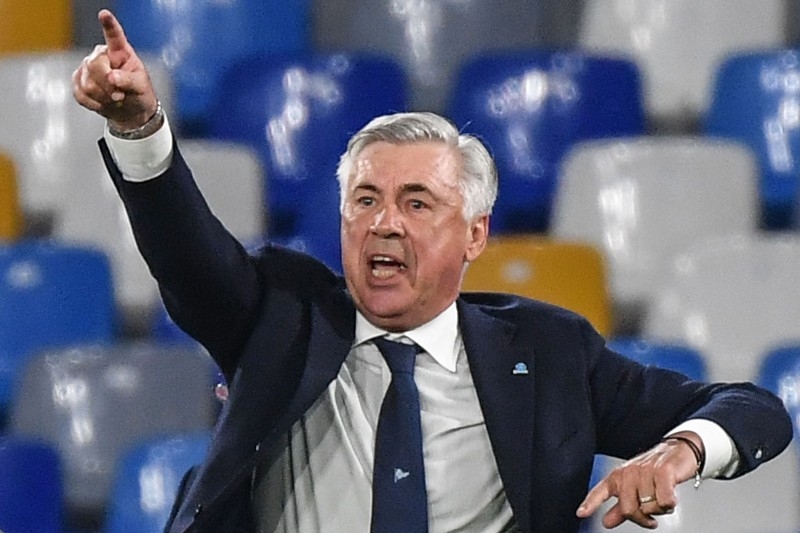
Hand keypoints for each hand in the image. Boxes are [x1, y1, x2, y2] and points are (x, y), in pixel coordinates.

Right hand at [72, 9, 157, 130]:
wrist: (130, 111)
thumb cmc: (138, 93)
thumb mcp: (141, 86)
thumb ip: (128, 80)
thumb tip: (112, 77)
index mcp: (119, 51)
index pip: (114, 35)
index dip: (109, 25)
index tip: (104, 14)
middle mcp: (100, 55)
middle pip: (95, 66)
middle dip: (108, 86)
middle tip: (120, 95)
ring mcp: (87, 68)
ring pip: (87, 84)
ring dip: (103, 97)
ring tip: (115, 98)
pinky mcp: (78, 81)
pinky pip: (80, 94)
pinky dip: (94, 104)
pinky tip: (103, 102)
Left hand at [576, 432, 702, 528]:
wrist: (678, 449)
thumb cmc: (655, 470)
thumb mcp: (634, 488)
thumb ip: (620, 507)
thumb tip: (606, 522)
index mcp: (618, 477)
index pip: (600, 492)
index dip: (590, 503)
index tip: (581, 513)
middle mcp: (628, 473)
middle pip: (628, 509)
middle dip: (642, 519)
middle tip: (650, 519)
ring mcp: (645, 472)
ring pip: (649, 508)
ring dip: (660, 509)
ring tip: (662, 499)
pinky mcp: (663, 472)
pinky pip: (664, 501)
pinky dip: (669, 504)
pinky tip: (670, 498)